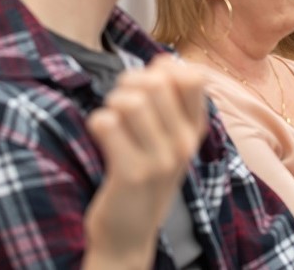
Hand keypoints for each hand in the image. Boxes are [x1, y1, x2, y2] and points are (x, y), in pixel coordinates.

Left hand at [82, 55, 207, 268]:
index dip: (162, 69)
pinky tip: (100, 136)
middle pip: (155, 83)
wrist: (129, 233)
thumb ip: (171, 99)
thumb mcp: (170, 139)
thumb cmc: (145, 173)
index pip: (192, 78)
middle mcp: (184, 144)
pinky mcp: (132, 174)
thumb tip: (163, 59)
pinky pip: (107, 124)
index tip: (148, 83)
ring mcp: (160, 161)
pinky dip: (97, 122)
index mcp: (196, 130)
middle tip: (120, 100)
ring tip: (111, 119)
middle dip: (129, 82)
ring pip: (131, 102)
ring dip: (112, 103)